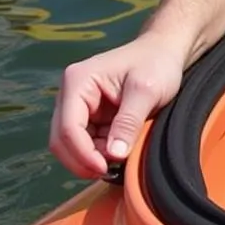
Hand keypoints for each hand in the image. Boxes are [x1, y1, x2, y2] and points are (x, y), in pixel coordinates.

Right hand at [50, 33, 185, 178]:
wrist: (163, 53)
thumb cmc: (156, 64)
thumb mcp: (146, 91)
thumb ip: (129, 122)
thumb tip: (113, 155)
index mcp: (78, 82)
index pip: (68, 127)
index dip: (83, 154)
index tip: (106, 169)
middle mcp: (71, 95)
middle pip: (61, 140)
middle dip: (83, 160)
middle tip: (112, 171)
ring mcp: (80, 107)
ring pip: (72, 146)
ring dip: (92, 159)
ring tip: (121, 160)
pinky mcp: (92, 117)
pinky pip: (88, 144)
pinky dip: (100, 154)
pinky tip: (120, 154)